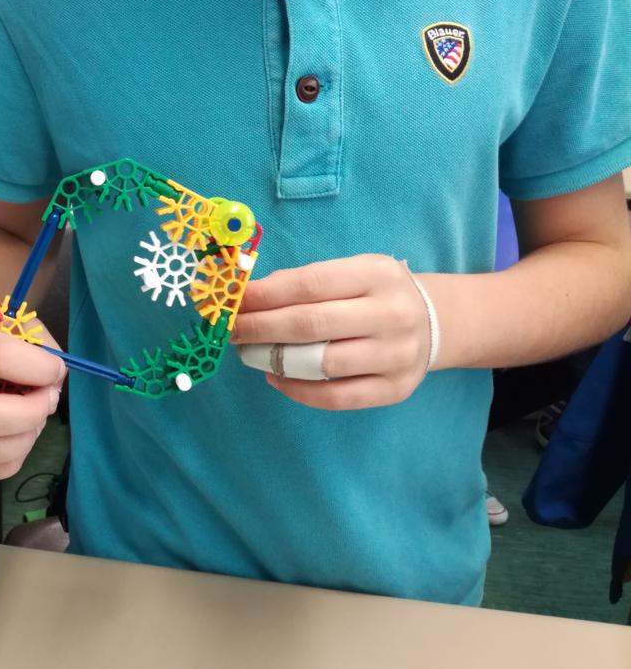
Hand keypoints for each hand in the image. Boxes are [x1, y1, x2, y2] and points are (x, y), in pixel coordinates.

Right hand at [0, 316, 66, 481]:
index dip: (39, 368)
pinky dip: (8, 459)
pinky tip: (17, 434)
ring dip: (20, 441)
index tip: (56, 368)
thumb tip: (54, 383)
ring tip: (33, 418)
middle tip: (48, 399)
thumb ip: (42, 349)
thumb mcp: (18, 324)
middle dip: (30, 414)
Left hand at [231, 254, 430, 409]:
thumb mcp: (353, 271)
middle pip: (312, 324)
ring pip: (322, 364)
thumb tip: (251, 297)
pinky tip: (276, 378)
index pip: (310, 284)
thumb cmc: (377, 293)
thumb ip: (307, 281)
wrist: (436, 321)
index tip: (233, 301)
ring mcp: (396, 355)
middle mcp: (391, 314)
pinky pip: (336, 397)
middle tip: (231, 331)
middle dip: (261, 328)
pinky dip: (298, 390)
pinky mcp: (395, 389)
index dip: (265, 295)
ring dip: (275, 360)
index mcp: (377, 275)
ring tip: (249, 354)